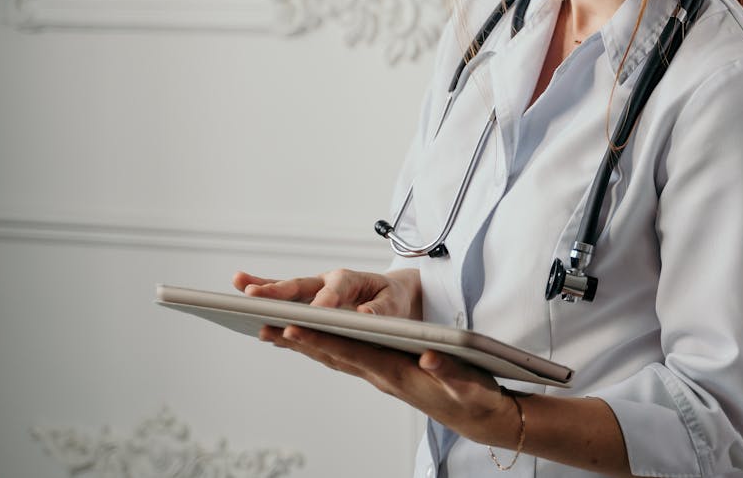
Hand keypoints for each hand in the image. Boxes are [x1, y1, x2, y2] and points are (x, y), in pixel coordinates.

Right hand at [232, 268, 420, 318]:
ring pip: (287, 291)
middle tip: (253, 294)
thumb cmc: (394, 299)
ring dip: (263, 289)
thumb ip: (382, 309)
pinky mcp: (310, 302)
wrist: (393, 293)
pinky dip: (269, 305)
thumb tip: (366, 316)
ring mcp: (316, 292)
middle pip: (300, 285)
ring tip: (238, 285)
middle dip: (278, 290)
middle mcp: (328, 283)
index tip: (312, 313)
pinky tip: (249, 310)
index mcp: (351, 280)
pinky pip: (287, 303)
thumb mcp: (396, 303)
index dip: (323, 301)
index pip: (334, 290)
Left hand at [262, 326, 518, 448]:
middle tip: (264, 325)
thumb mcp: (468, 383)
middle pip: (333, 355)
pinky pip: (346, 358)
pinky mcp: (384, 372)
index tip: (293, 328)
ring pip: (335, 357)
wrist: (478, 416)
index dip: (322, 340)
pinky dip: (323, 347)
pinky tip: (308, 339)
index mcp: (397, 374)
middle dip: (299, 341)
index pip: (352, 353)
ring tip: (272, 330)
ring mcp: (380, 375)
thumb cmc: (473, 396)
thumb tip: (429, 356)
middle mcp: (382, 375)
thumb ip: (449, 370)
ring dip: (304, 345)